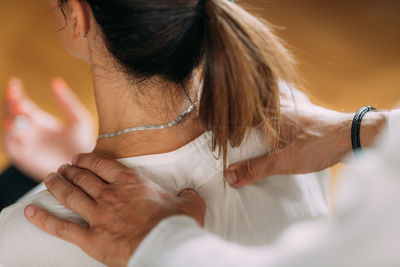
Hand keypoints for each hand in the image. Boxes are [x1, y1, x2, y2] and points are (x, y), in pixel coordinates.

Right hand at [3, 77, 94, 180]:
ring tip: (18, 113)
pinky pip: (11, 146)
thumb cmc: (84, 143)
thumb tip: (56, 81)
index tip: (15, 83)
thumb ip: (67, 102)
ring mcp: (25, 144)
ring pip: (9, 129)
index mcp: (39, 120)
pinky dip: (9, 136)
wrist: (85, 168)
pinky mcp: (24, 158)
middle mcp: (29, 131)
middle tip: (17, 99)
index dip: (16, 93)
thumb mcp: (79, 119)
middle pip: (12, 114)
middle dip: (11, 104)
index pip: (22, 103)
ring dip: (10, 120)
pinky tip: (13, 127)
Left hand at [24, 153, 205, 266]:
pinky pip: (62, 227)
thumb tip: (190, 193)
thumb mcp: (190, 205)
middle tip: (62, 167)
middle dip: (71, 170)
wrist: (166, 245)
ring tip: (49, 179)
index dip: (88, 159)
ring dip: (58, 185)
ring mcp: (99, 215)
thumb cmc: (177, 224)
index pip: (103, 165)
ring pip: (71, 196)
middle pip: (83, 178)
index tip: (80, 157)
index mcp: (131, 183)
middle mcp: (111, 194)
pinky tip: (30, 211)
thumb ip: (188, 196)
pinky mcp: (91, 238)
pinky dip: (44, 219)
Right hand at [226, 87, 387, 187]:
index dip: (225, 122)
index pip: (239, 112)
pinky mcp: (302, 112)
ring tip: (244, 118)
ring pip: (266, 103)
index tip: (214, 132)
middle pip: (251, 105)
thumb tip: (230, 177)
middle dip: (238, 113)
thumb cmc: (319, 145)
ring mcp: (292, 106)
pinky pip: (280, 105)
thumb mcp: (284, 162)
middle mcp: (279, 104)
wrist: (353, 135)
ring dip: (254, 109)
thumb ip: (256, 169)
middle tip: (226, 122)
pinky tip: (273, 117)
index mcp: (269, 113)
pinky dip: (271, 109)